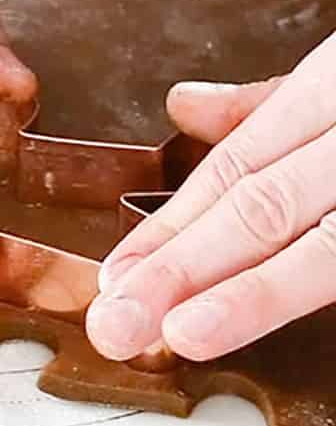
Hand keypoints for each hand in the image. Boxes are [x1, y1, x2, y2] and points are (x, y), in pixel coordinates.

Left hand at [86, 31, 335, 361]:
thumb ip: (268, 102)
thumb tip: (180, 105)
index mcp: (331, 93)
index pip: (232, 171)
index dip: (168, 230)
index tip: (112, 280)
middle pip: (262, 207)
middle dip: (183, 268)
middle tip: (115, 324)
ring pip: (325, 244)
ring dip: (254, 292)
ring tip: (184, 331)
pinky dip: (308, 289)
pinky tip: (248, 323)